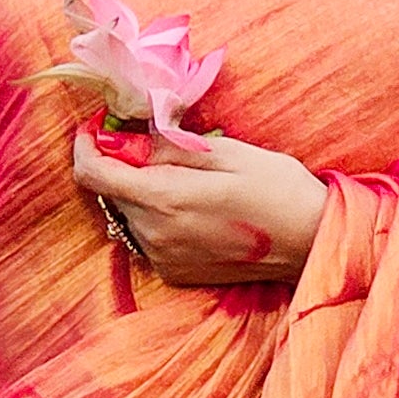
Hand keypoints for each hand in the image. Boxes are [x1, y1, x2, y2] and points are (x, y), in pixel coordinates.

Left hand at [73, 122, 329, 287]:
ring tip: (184, 176)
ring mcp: (163, 258)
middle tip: (154, 141)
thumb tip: (124, 134)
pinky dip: (157, 215)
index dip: (87, 143)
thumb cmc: (276, 188)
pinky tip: (193, 206)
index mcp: (163, 200)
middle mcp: (154, 235)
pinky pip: (147, 235)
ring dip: (141, 190)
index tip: (98, 125)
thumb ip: (167, 145)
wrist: (311, 242)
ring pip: (128, 213)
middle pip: (110, 192)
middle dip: (121, 163)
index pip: (93, 173)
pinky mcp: (174, 272)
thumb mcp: (224, 151)